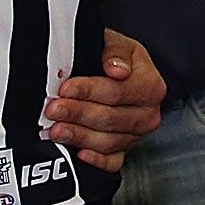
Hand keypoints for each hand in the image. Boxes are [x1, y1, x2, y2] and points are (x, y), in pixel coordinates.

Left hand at [45, 30, 167, 170]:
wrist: (113, 72)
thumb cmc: (112, 58)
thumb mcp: (115, 42)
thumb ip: (116, 50)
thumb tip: (117, 69)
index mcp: (151, 85)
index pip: (118, 92)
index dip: (90, 91)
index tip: (66, 88)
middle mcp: (147, 113)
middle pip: (111, 118)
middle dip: (79, 114)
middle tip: (54, 109)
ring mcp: (136, 134)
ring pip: (108, 141)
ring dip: (80, 136)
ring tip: (57, 129)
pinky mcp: (123, 150)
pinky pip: (113, 162)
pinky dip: (96, 160)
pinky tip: (79, 154)